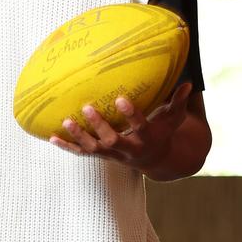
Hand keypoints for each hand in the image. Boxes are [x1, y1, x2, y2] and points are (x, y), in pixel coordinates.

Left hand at [50, 82, 192, 172]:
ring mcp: (113, 154)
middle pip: (113, 139)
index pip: (140, 125)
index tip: (121, 98)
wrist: (155, 160)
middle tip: (87, 107)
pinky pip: (82, 153)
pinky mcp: (102, 156)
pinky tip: (52, 138)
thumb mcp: (174, 118)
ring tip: (65, 121)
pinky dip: (67, 146)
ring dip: (79, 136)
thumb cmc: (163, 131)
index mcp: (146, 137)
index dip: (131, 114)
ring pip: (94, 148)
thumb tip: (189, 81)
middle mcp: (129, 148)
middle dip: (100, 126)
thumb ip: (179, 101)